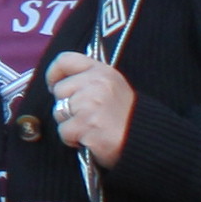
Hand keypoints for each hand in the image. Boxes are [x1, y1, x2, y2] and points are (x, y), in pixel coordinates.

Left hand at [43, 50, 138, 164]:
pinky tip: (90, 138)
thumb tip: (58, 82)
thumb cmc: (125, 117)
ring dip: (70, 123)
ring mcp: (90, 105)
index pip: (65, 60)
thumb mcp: (112, 86)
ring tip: (91, 127)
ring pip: (58, 112)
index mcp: (102, 72)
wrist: (146, 141)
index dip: (54, 73)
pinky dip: (73, 139)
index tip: (54, 85)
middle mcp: (96, 85)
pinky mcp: (87, 126)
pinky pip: (64, 132)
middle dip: (67, 106)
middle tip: (87, 115)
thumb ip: (88, 79)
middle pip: (59, 91)